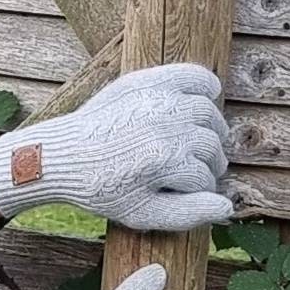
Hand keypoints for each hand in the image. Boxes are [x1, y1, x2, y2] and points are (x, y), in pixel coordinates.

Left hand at [0, 62, 232, 230]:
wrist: (62, 156)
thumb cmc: (100, 189)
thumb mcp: (141, 213)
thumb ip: (188, 213)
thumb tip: (228, 206)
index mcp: (167, 160)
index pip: (206, 178)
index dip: (199, 191)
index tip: (182, 192)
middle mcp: (166, 126)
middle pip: (211, 145)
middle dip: (206, 163)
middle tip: (190, 172)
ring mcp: (157, 100)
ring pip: (207, 114)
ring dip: (208, 131)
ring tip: (194, 145)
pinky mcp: (143, 82)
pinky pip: (191, 75)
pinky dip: (205, 83)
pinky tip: (209, 95)